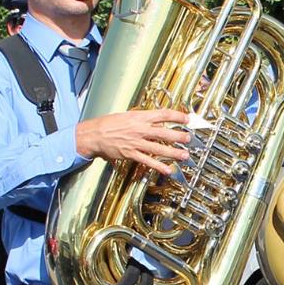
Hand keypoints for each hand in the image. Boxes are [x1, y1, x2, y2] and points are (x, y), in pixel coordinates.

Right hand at [76, 108, 190, 175]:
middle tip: (189, 138)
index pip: (162, 114)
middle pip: (163, 132)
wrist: (94, 135)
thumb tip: (156, 119)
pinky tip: (168, 169)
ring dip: (173, 152)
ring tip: (184, 155)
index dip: (176, 116)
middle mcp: (139, 129)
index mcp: (139, 117)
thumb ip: (142, 118)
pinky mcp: (131, 154)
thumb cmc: (109, 124)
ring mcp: (136, 143)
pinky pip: (147, 161)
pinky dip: (158, 166)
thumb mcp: (127, 115)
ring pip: (158, 148)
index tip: (187, 119)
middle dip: (178, 136)